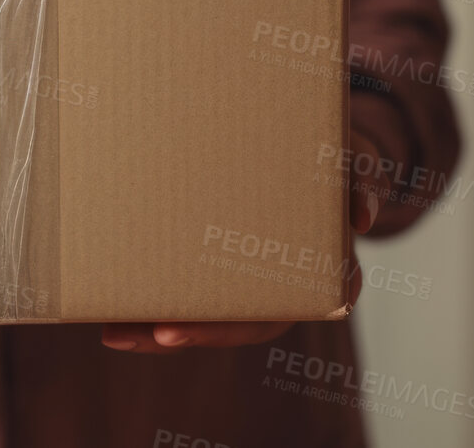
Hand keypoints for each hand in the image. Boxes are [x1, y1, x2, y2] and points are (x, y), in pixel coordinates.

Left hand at [98, 131, 382, 353]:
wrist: (325, 139)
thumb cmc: (340, 154)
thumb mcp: (358, 160)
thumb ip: (362, 181)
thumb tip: (361, 216)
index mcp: (323, 273)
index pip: (275, 315)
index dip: (224, 328)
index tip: (176, 331)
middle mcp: (285, 286)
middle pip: (232, 326)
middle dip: (181, 334)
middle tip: (135, 334)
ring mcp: (253, 277)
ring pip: (206, 316)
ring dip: (157, 329)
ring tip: (112, 331)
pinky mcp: (223, 260)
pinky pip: (189, 290)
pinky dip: (154, 301)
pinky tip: (112, 305)